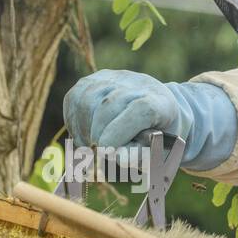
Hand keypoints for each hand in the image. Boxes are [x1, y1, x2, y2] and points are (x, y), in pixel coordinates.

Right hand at [63, 69, 237, 170]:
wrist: (163, 112)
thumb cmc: (164, 142)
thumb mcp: (162, 156)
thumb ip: (141, 159)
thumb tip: (112, 156)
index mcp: (161, 101)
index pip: (137, 108)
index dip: (117, 133)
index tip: (107, 153)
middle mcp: (137, 83)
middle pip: (106, 105)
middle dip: (98, 135)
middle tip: (102, 154)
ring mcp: (114, 78)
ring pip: (86, 99)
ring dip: (83, 128)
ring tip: (94, 144)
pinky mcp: (94, 79)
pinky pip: (74, 98)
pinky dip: (74, 120)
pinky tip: (85, 133)